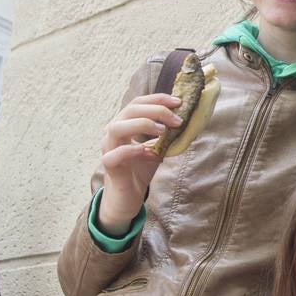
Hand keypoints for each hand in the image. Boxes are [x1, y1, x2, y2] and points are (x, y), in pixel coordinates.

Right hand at [96, 94, 181, 234]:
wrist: (128, 196)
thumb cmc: (140, 169)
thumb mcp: (158, 149)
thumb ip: (167, 136)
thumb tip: (186, 122)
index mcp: (125, 123)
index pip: (138, 103)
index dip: (158, 99)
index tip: (178, 102)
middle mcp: (114, 132)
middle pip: (130, 110)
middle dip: (155, 110)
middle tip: (176, 120)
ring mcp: (108, 148)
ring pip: (116, 128)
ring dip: (141, 125)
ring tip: (162, 132)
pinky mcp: (109, 165)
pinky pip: (114, 154)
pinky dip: (130, 150)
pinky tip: (146, 150)